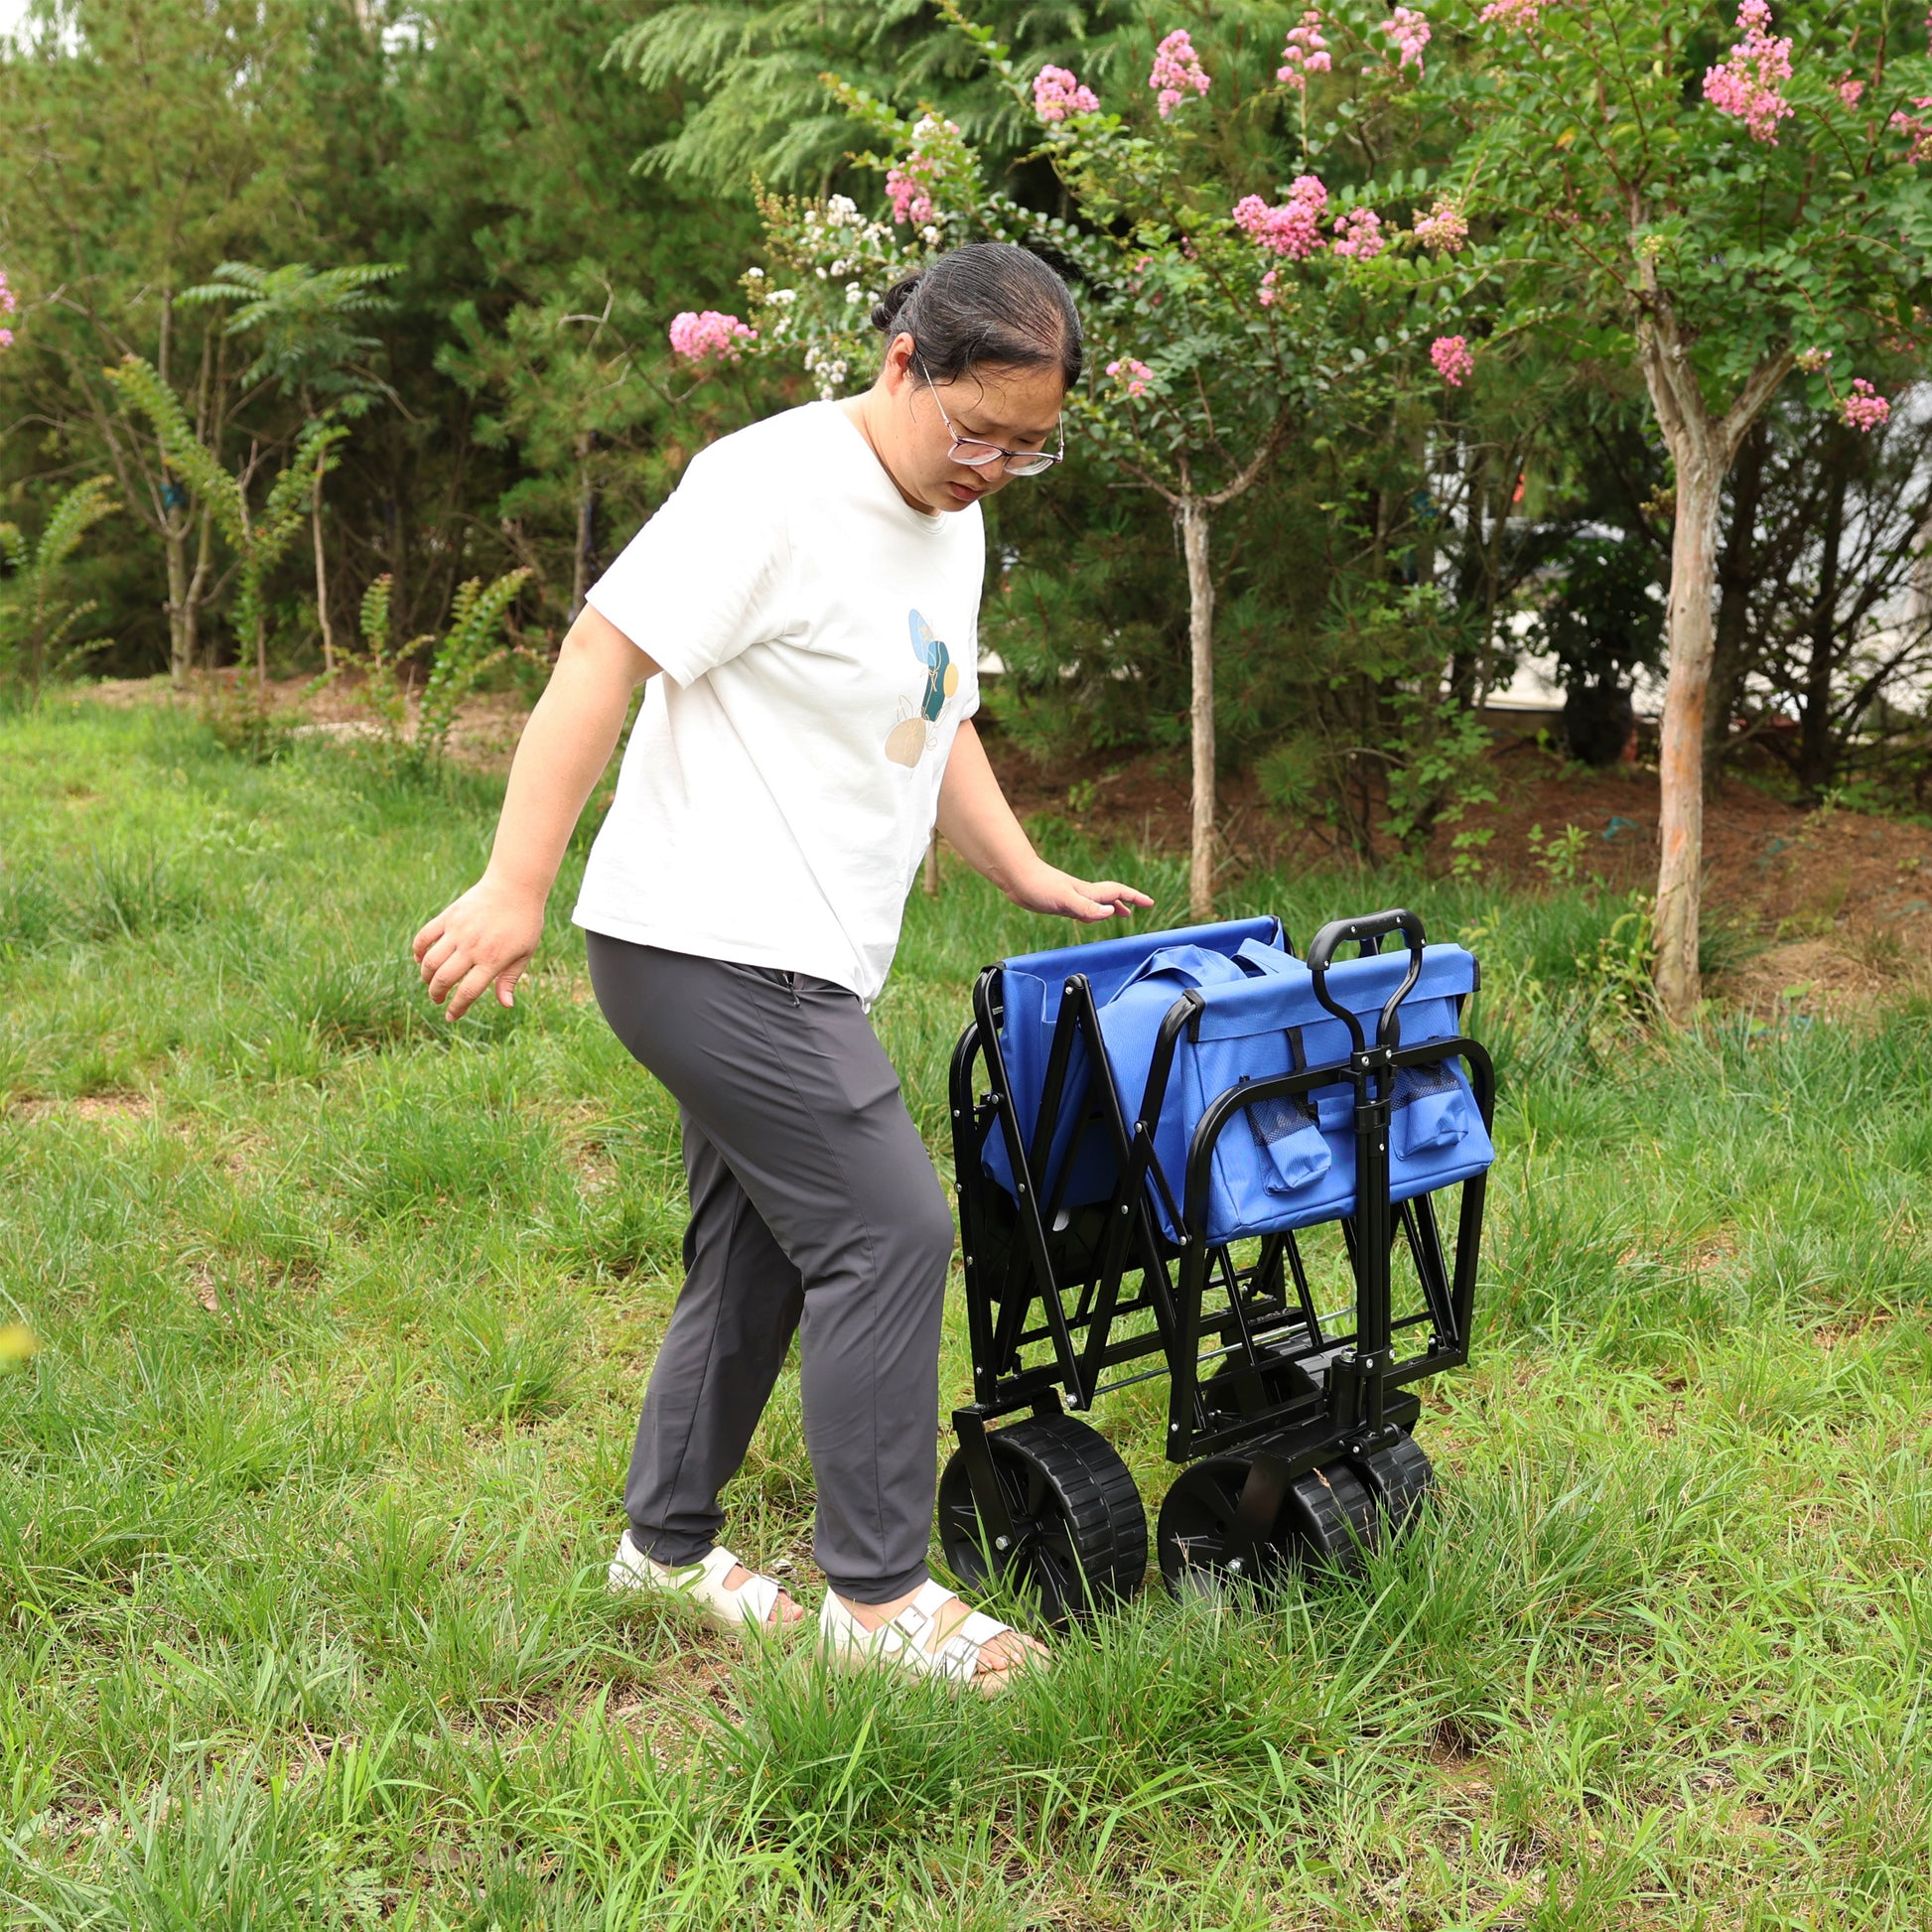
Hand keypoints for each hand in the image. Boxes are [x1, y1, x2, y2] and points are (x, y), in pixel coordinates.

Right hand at [412, 876, 545, 1019]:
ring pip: (430, 961)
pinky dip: (418, 950)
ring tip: (431, 982)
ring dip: (426, 976)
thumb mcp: (525, 952)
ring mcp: (457, 931)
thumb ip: (510, 979)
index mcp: (492, 959)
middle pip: (443, 979)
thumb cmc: (524, 921)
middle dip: (436, 995)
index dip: (456, 1009)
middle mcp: (472, 947)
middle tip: (438, 999)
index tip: (451, 1016)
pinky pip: (424, 936)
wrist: (515, 885)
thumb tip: (505, 1005)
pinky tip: (420, 959)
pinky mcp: (448, 916)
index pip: (467, 992)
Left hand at [1005, 861, 1153, 923]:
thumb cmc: (1039, 885)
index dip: (1134, 897)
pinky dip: (1091, 913)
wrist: (1016, 877)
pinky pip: (1082, 908)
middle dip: (1126, 901)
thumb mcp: (1065, 899)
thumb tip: (1111, 913)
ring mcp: (1071, 897)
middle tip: (1138, 909)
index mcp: (1087, 892)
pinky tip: (1087, 917)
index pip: (1117, 893)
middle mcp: (1082, 893)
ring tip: (1120, 913)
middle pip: (1110, 896)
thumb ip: (1087, 907)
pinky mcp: (1059, 902)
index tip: (1150, 903)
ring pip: (1097, 903)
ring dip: (1110, 907)